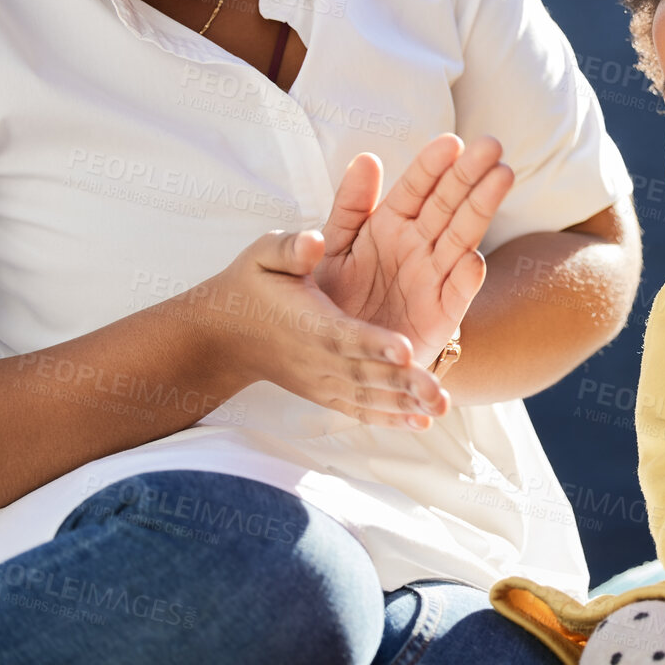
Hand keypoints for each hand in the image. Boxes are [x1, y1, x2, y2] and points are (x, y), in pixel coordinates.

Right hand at [182, 228, 449, 428]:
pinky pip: (360, 409)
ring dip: (405, 404)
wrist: (224, 336)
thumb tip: (313, 242)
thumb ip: (290, 249)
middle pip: (365, 373)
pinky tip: (422, 423)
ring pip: (368, 396)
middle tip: (437, 391)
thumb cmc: (251, 286)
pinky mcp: (326, 393)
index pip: (343, 335)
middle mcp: (319, 358)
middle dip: (402, 383)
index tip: (405, 349)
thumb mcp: (263, 255)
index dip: (373, 343)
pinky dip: (390, 418)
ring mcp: (323, 381)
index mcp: (309, 322)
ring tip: (441, 407)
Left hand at [313, 135, 513, 372]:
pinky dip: (465, 279)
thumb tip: (368, 158)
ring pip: (462, 237)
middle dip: (470, 175)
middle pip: (448, 204)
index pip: (417, 188)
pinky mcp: (441, 314)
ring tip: (501, 178)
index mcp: (391, 223)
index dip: (433, 165)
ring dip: (482, 208)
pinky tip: (473, 260)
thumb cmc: (334, 295)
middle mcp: (419, 244)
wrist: (338, 352)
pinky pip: (455, 294)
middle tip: (493, 146)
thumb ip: (350, 206)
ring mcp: (434, 277)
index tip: (451, 141)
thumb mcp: (334, 246)